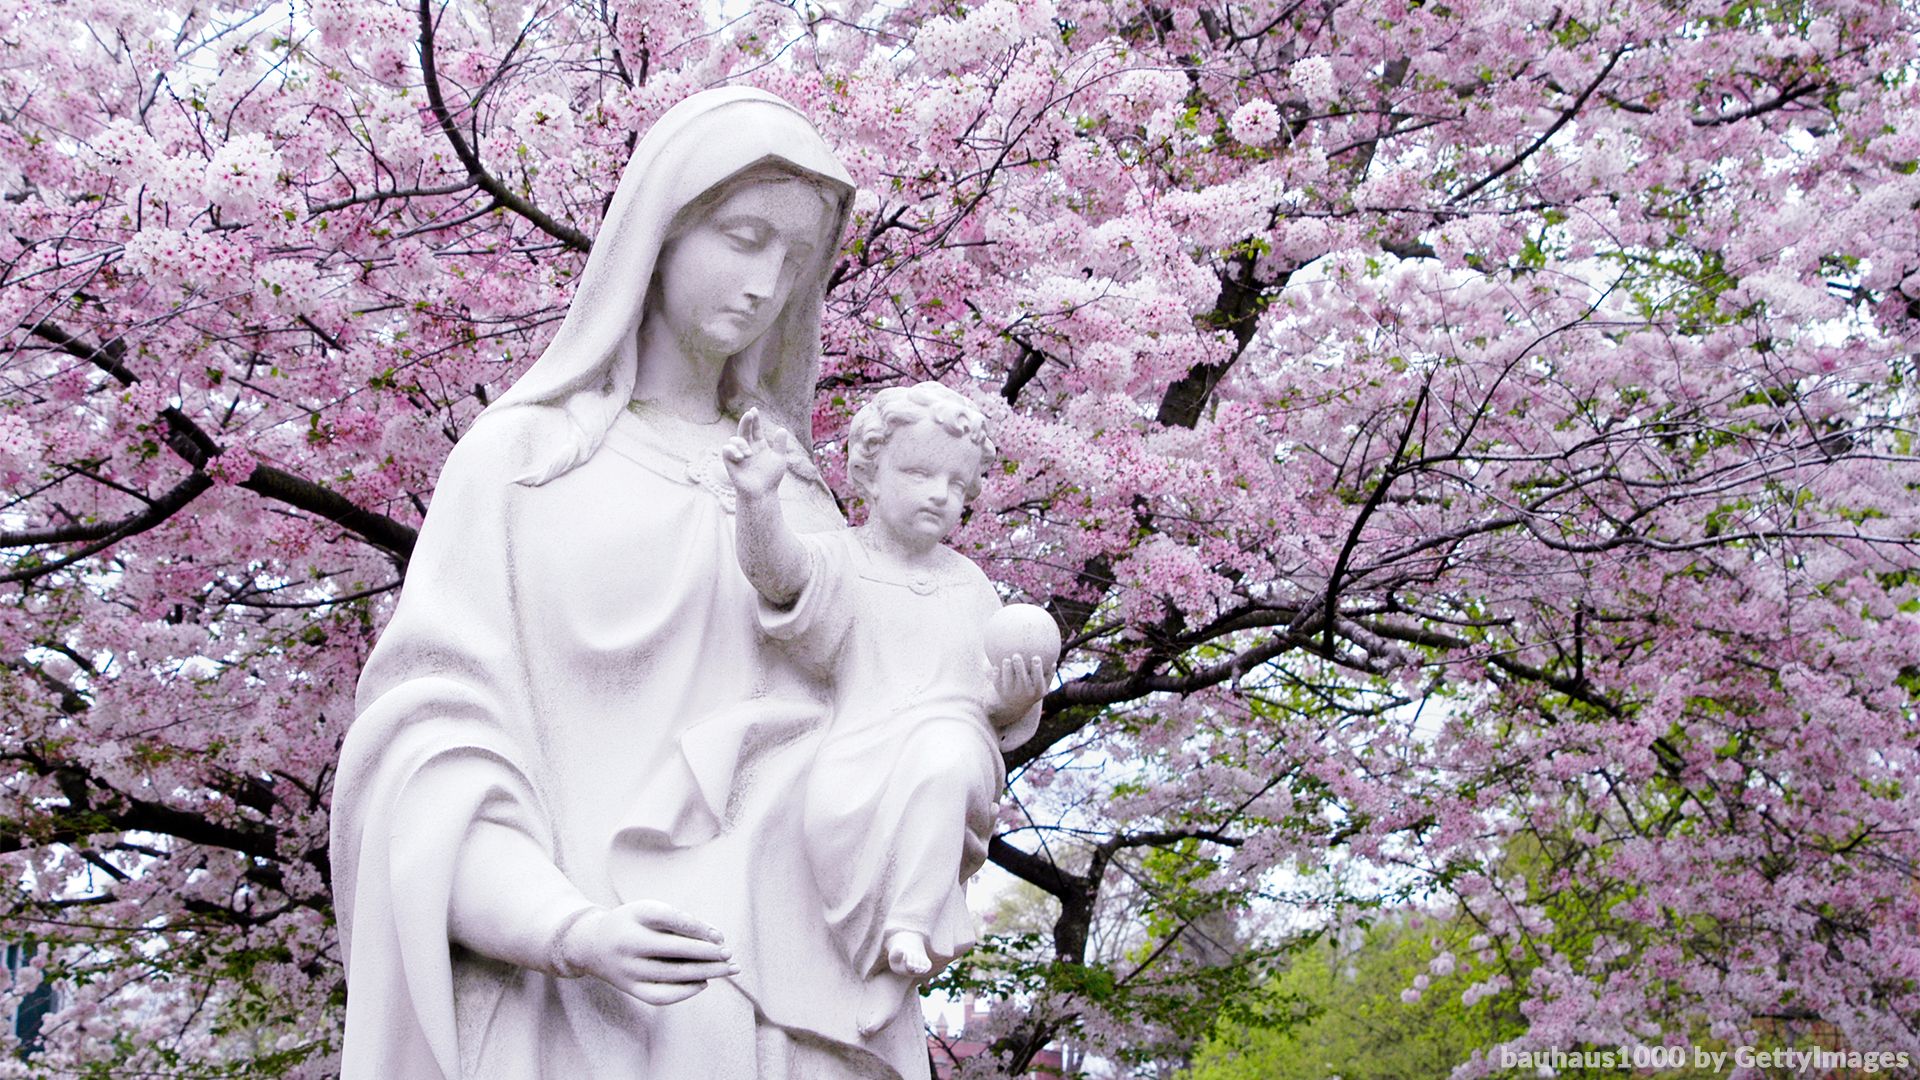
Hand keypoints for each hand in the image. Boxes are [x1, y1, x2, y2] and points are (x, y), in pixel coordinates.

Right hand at [558, 899, 736, 1005]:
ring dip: (705, 973)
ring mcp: (628, 968)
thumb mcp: (651, 910)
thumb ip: (681, 920)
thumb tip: (716, 939)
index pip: (674, 920)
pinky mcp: (629, 988)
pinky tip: (704, 983)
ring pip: (672, 974)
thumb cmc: (633, 923)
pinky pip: (661, 995)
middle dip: (708, 954)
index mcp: (637, 915)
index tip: (720, 937)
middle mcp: (630, 943)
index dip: (700, 929)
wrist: (592, 944)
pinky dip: (686, 992)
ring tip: (728, 969)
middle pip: (676, 950)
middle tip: (730, 955)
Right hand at [720, 408, 786, 499]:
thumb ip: (780, 444)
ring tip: (749, 454)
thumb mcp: (779, 459)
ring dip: (741, 443)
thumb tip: (782, 429)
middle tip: (749, 414)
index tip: (754, 410)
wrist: (762, 493)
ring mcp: (738, 455)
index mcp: (759, 445)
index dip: (754, 419)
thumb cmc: (771, 478)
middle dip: (746, 421)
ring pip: (735, 439)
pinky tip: (741, 457)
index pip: (755, 429)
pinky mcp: (730, 462)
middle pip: (744, 430)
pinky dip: (732, 450)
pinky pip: (726, 450)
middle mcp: (748, 447)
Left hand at [991, 653, 1053, 717]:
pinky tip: (994, 666)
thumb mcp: (1042, 687)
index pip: (1038, 680)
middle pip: (1021, 680)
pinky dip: (996, 674)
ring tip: (1005, 660)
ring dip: (1006, 670)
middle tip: (1016, 655)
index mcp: (1036, 691)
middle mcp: (1024, 693)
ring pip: (1008, 680)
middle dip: (1019, 667)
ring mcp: (1011, 693)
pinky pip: (997, 682)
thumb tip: (1054, 660)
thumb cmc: (1032, 690)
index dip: (1037, 670)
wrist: (1014, 706)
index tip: (1036, 657)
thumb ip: (1049, 674)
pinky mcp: (1000, 692)